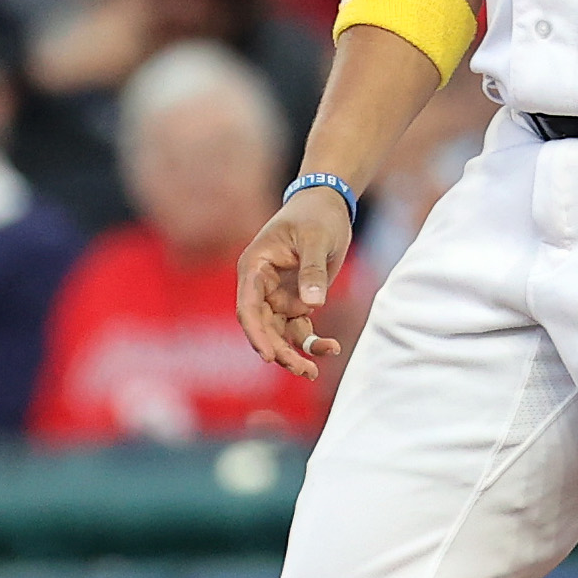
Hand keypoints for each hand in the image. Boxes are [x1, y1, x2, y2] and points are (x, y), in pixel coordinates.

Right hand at [238, 184, 354, 379]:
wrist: (327, 205)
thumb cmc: (316, 216)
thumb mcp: (316, 238)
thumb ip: (312, 271)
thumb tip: (312, 306)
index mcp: (254, 268)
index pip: (248, 307)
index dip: (256, 333)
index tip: (269, 355)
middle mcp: (260, 286)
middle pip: (263, 327)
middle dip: (279, 352)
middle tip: (303, 370)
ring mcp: (277, 296)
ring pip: (279, 334)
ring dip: (293, 354)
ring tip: (312, 372)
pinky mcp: (296, 302)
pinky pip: (300, 330)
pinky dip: (312, 342)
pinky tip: (330, 348)